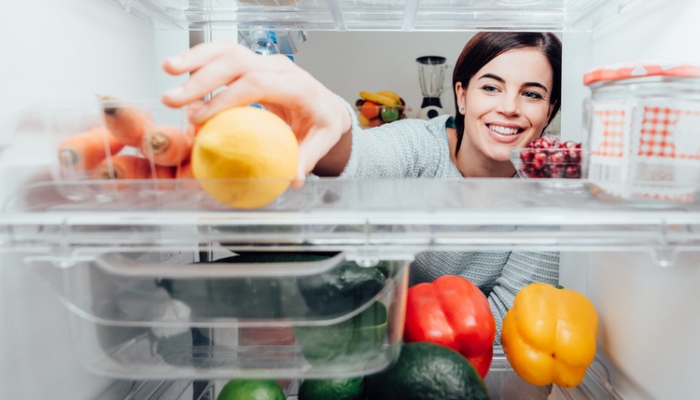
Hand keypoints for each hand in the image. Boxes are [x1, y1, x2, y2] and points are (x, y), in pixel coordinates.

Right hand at [161, 40, 351, 183]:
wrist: (325, 105)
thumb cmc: (321, 124)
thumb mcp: (321, 142)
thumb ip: (306, 159)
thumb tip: (292, 179)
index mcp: (297, 86)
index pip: (257, 84)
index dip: (226, 98)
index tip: (201, 118)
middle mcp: (279, 68)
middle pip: (237, 62)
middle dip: (202, 79)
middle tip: (174, 100)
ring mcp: (264, 62)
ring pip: (227, 50)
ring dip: (195, 59)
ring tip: (168, 70)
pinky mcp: (252, 62)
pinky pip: (224, 54)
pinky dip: (200, 58)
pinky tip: (178, 68)